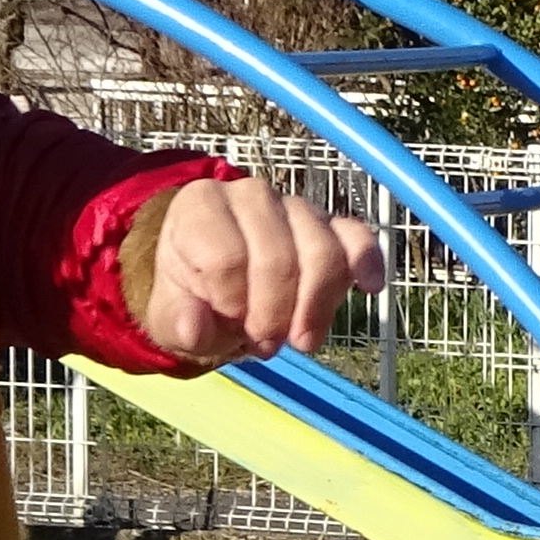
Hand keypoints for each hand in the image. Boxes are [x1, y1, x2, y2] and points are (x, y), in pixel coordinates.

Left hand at [131, 174, 387, 362]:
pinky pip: (358, 237)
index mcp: (201, 207)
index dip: (233, 304)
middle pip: (277, 258)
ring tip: (300, 339)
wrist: (218, 280)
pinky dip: (367, 263)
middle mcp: (250, 195)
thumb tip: (194, 328)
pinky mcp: (332, 225)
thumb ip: (177, 322)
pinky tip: (370, 288)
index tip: (229, 326)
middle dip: (274, 314)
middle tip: (263, 345)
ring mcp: (295, 207)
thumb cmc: (195, 294)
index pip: (226, 257)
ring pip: (322, 252)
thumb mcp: (170, 315)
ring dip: (315, 307)